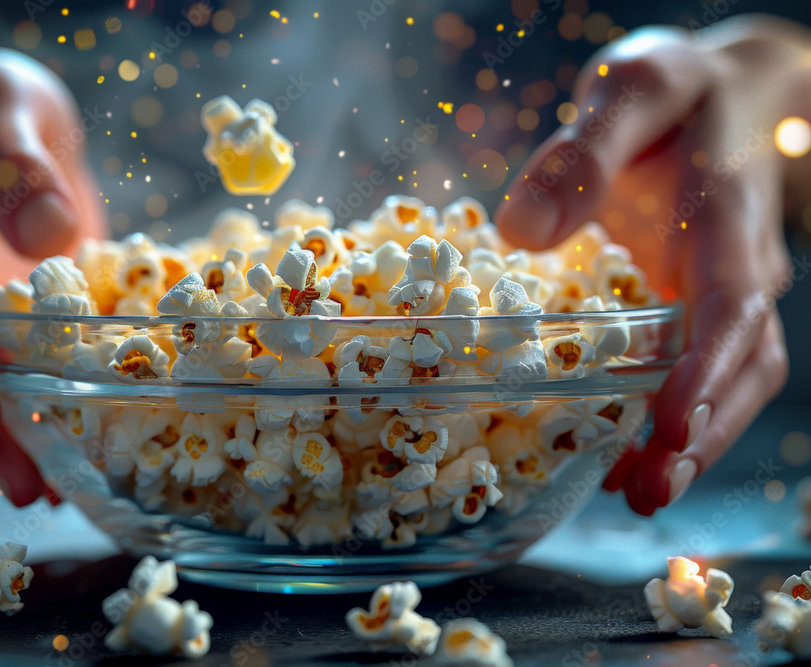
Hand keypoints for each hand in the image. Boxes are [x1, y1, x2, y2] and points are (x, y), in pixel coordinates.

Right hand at [0, 48, 105, 505]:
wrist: (6, 108)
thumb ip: (14, 165)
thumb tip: (48, 236)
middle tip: (30, 491)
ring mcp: (7, 303)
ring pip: (10, 380)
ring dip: (34, 434)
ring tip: (68, 488)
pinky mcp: (52, 303)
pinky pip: (59, 356)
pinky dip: (78, 394)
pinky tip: (109, 430)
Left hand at [495, 17, 803, 513]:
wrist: (718, 95)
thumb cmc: (675, 92)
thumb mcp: (631, 91)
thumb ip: (584, 152)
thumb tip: (521, 230)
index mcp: (726, 220)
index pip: (731, 306)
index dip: (705, 370)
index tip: (672, 424)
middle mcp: (737, 269)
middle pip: (742, 366)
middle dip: (701, 433)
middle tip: (648, 490)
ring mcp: (721, 292)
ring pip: (729, 379)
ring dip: (692, 440)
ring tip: (638, 492)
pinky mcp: (695, 304)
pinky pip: (695, 368)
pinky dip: (669, 416)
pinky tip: (626, 451)